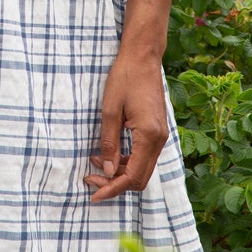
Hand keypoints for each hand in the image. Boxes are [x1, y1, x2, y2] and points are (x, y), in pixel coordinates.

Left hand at [84, 48, 169, 203]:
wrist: (143, 57)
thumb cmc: (125, 78)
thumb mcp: (110, 110)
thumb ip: (109, 143)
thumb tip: (106, 171)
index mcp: (149, 136)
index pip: (132, 176)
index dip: (112, 188)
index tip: (94, 195)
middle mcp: (160, 139)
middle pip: (140, 178)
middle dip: (115, 184)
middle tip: (90, 179)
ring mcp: (161, 136)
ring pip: (142, 169)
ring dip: (119, 172)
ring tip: (94, 163)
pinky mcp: (157, 131)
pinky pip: (144, 156)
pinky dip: (127, 161)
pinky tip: (107, 154)